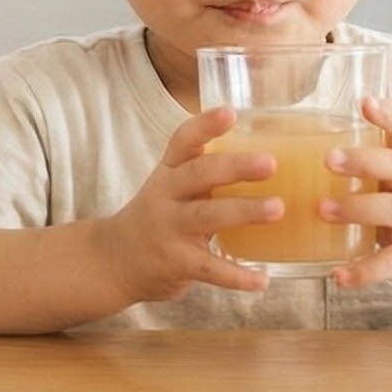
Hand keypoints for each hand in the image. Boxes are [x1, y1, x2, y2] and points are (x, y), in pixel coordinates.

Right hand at [94, 106, 278, 303]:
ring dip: (244, 212)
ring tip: (278, 209)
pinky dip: (237, 276)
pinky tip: (262, 280)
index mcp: (168, 173)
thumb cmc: (157, 219)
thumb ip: (207, 178)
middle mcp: (164, 196)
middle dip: (235, 167)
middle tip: (271, 163)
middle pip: (198, 174)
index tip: (230, 112)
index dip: (205, 126)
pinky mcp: (174, 263)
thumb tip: (271, 164)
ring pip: (206, 217)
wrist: (113, 261)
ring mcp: (167, 229)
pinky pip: (209, 269)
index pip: (182, 142)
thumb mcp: (171, 189)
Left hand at [324, 95, 391, 299]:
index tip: (365, 102)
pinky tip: (338, 276)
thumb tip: (309, 146)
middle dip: (364, 161)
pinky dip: (363, 270)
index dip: (389, 115)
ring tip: (323, 210)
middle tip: (328, 159)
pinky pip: (390, 261)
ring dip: (356, 210)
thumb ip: (373, 166)